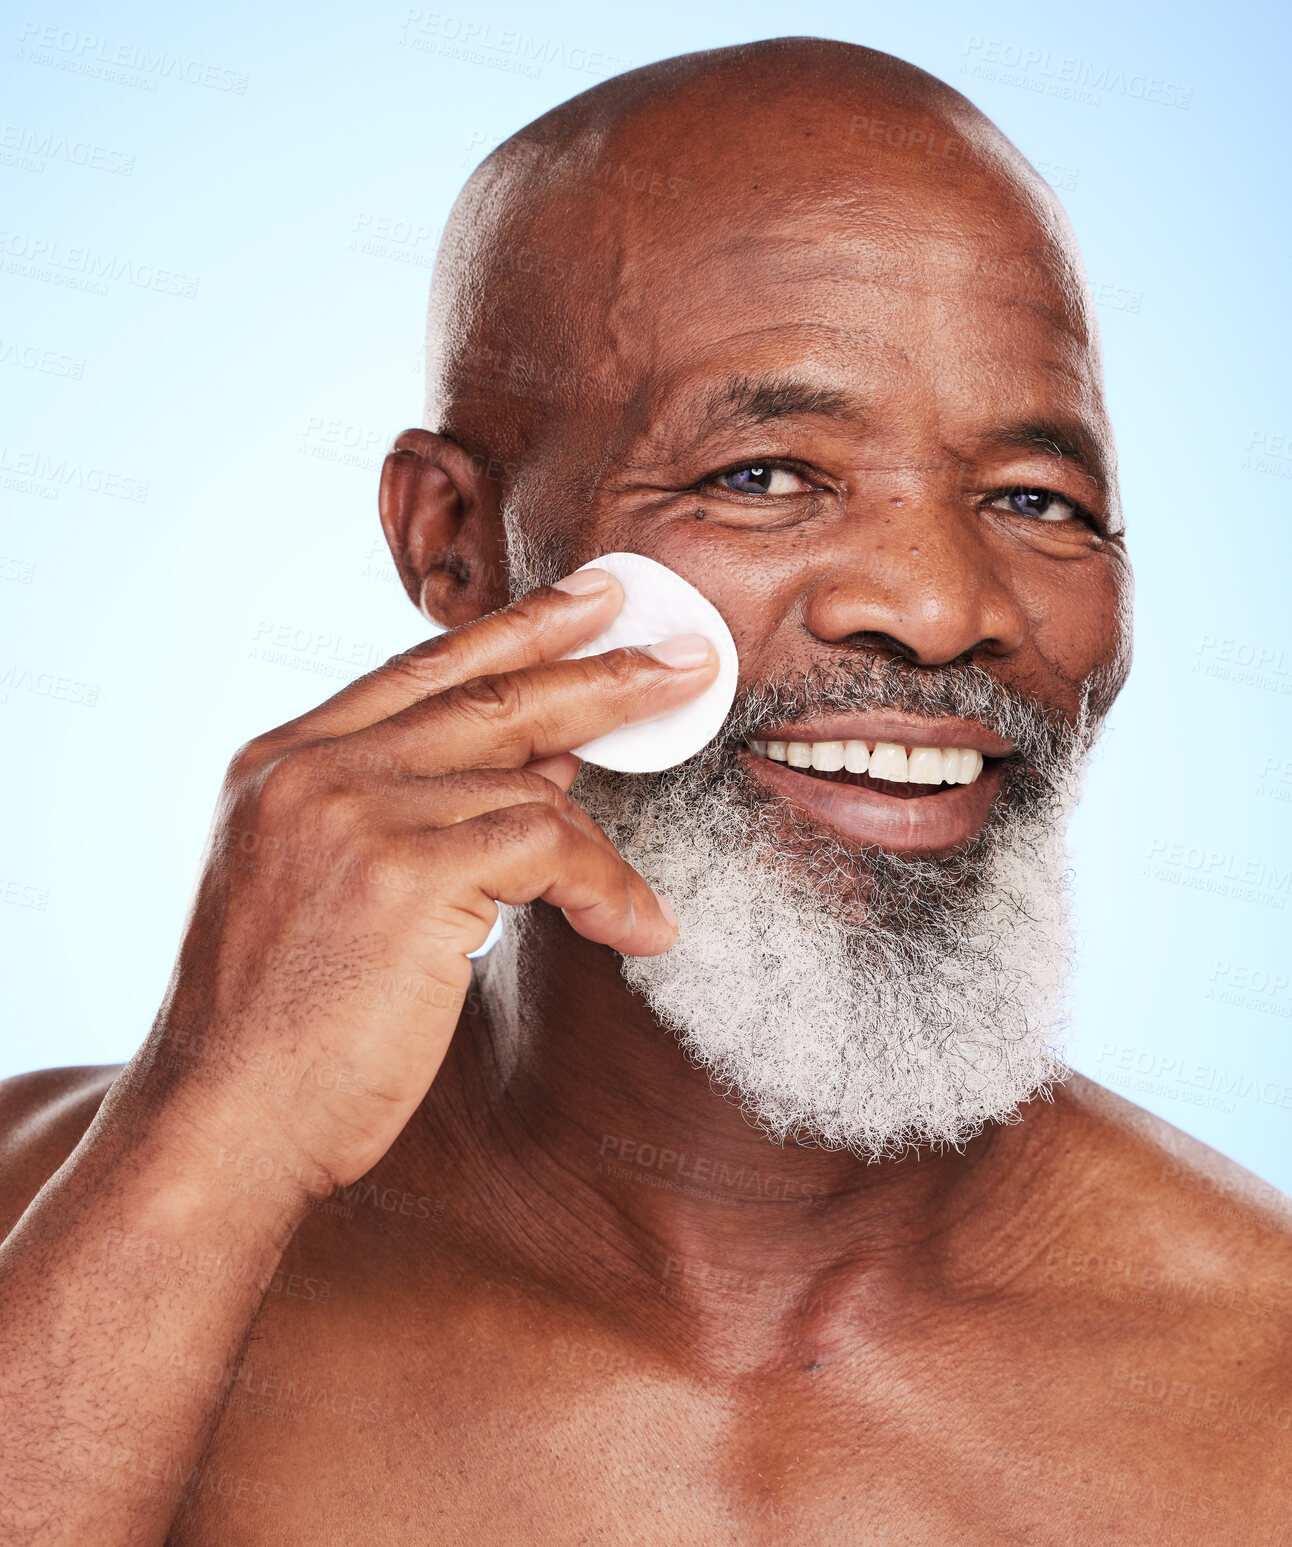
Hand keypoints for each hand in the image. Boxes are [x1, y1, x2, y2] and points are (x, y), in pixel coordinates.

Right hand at [144, 569, 717, 1194]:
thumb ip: (411, 815)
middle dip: (599, 668)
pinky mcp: (406, 873)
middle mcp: (311, 769)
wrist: (221, 1126)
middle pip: (487, 693)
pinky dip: (606, 887)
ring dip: (607, 832)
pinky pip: (548, 847)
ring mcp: (354, 812)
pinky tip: (638, 928)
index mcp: (282, 763)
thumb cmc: (280, 1030)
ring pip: (528, 777)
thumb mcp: (325, 891)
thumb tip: (540, 767)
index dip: (516, 627)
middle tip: (685, 653)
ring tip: (648, 888)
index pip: (421, 669)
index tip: (591, 599)